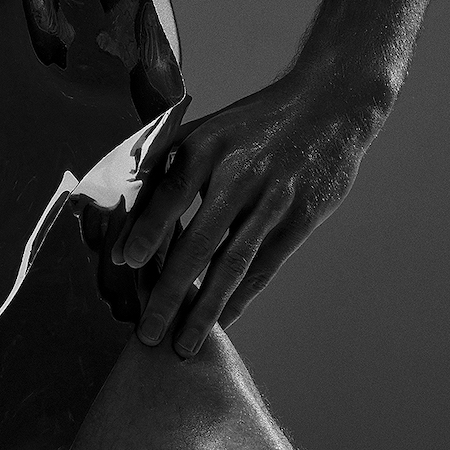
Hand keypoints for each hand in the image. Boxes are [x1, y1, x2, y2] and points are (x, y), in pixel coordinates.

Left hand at [117, 70, 382, 356]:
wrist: (328, 105)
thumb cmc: (254, 122)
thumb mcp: (206, 127)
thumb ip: (164, 160)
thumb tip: (120, 199)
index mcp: (207, 146)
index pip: (169, 194)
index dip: (146, 230)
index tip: (124, 263)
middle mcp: (239, 174)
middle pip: (198, 242)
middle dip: (169, 292)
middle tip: (147, 331)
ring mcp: (273, 199)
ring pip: (233, 264)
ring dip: (206, 309)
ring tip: (184, 344)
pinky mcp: (301, 218)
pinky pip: (265, 267)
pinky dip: (242, 298)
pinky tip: (223, 320)